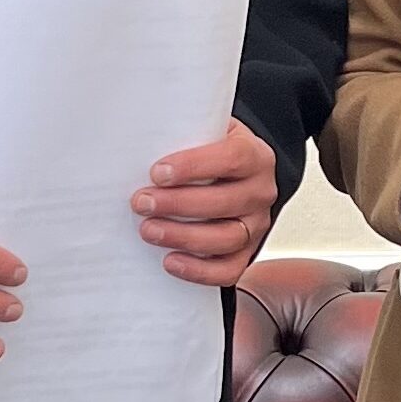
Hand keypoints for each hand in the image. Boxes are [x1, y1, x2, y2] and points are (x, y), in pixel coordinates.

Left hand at [132, 118, 275, 287]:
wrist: (235, 172)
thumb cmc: (212, 151)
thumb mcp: (205, 130)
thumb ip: (185, 133)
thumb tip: (140, 143)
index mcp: (254, 155)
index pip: (232, 158)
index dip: (194, 166)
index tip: (158, 172)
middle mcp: (260, 191)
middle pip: (225, 202)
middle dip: (178, 204)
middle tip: (142, 202)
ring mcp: (256, 225)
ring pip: (227, 238)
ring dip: (184, 237)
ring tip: (149, 231)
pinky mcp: (248, 252)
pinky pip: (229, 270)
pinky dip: (199, 271)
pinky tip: (171, 261)